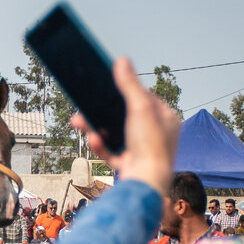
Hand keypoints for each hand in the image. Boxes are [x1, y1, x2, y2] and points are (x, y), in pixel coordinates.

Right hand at [71, 57, 178, 197]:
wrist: (146, 183)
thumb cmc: (150, 145)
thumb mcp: (139, 108)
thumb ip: (129, 84)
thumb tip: (122, 60)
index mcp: (165, 119)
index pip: (144, 98)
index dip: (125, 92)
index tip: (107, 86)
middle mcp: (156, 134)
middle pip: (124, 116)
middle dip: (101, 111)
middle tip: (84, 104)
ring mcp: (142, 150)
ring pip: (114, 134)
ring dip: (95, 127)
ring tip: (78, 121)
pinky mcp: (129, 164)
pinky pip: (111, 151)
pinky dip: (100, 145)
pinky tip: (92, 140)